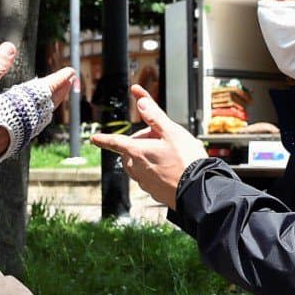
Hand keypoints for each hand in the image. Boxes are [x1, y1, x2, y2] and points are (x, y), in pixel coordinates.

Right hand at [0, 42, 74, 167]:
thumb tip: (10, 48)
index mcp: (18, 104)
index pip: (45, 89)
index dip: (58, 79)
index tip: (70, 71)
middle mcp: (25, 119)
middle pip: (49, 102)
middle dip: (61, 89)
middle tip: (70, 79)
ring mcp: (23, 133)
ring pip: (45, 115)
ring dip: (54, 102)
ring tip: (59, 93)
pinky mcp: (17, 142)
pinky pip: (38, 125)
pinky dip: (44, 115)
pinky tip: (40, 114)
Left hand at [91, 85, 207, 208]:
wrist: (200, 190)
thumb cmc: (187, 159)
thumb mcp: (172, 131)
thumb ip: (154, 116)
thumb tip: (140, 101)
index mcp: (137, 152)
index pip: (115, 142)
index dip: (104, 139)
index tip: (94, 139)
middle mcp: (136, 168)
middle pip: (131, 152)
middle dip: (142, 143)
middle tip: (163, 140)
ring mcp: (144, 183)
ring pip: (140, 165)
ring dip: (149, 157)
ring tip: (171, 155)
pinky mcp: (154, 193)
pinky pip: (150, 178)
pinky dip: (157, 171)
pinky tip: (173, 170)